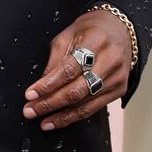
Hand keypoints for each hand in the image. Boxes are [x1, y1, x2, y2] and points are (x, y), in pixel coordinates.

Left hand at [22, 11, 131, 128]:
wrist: (121, 29)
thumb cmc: (92, 30)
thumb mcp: (68, 35)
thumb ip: (55, 60)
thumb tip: (40, 85)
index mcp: (95, 41)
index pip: (68, 69)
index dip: (48, 85)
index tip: (30, 94)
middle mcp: (110, 60)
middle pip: (76, 90)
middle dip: (50, 103)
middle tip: (31, 110)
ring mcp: (116, 77)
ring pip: (85, 104)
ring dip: (61, 115)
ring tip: (43, 121)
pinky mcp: (119, 89)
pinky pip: (93, 108)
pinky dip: (74, 116)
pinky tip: (60, 120)